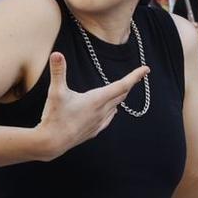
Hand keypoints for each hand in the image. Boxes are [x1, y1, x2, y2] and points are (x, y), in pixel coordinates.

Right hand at [34, 52, 150, 157]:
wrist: (51, 143)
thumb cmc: (54, 117)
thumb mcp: (56, 92)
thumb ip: (58, 72)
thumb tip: (57, 54)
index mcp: (97, 100)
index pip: (122, 85)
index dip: (135, 76)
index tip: (146, 69)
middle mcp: (102, 111)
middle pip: (121, 95)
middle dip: (129, 84)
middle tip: (136, 76)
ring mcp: (99, 122)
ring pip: (116, 106)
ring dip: (120, 97)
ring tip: (123, 90)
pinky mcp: (93, 131)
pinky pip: (109, 118)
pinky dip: (113, 110)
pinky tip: (112, 110)